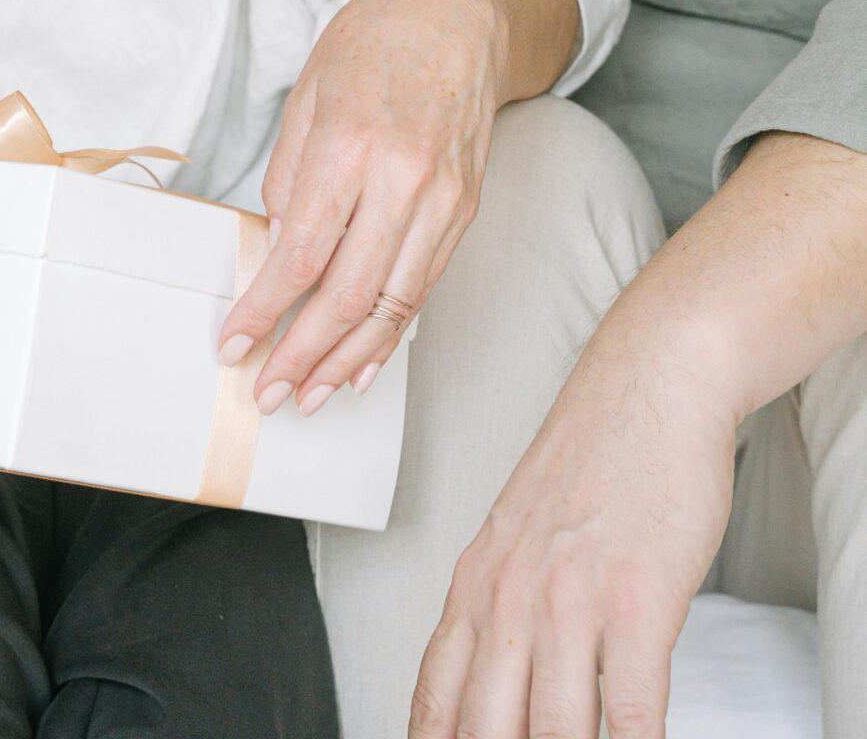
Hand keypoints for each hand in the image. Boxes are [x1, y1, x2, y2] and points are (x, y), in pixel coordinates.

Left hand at [219, 0, 512, 412]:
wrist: (464, 15)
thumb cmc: (377, 40)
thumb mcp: (310, 88)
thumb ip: (290, 171)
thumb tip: (276, 244)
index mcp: (350, 145)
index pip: (300, 253)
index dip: (263, 310)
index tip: (233, 345)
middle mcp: (402, 181)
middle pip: (346, 294)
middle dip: (301, 355)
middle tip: (266, 394)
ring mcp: (441, 201)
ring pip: (392, 305)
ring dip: (346, 360)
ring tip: (310, 396)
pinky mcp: (464, 211)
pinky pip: (423, 287)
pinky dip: (391, 332)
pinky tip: (362, 360)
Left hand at [410, 338, 736, 736]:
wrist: (650, 382)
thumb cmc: (596, 460)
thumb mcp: (521, 533)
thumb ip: (502, 609)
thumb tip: (498, 687)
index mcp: (476, 583)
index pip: (435, 702)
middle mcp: (511, 596)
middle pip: (485, 729)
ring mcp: (571, 600)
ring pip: (554, 733)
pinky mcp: (637, 600)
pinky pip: (632, 710)